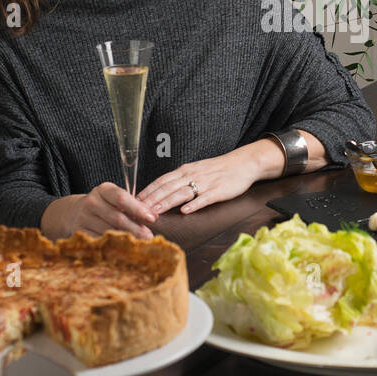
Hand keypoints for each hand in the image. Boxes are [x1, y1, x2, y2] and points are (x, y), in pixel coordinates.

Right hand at [51, 183, 157, 238]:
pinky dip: (114, 246)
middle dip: (136, 229)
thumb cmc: (104, 205)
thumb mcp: (115, 199)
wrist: (75, 212)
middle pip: (118, 218)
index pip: (121, 198)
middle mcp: (92, 202)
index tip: (153, 218)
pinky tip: (123, 249)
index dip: (138, 209)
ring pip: (110, 232)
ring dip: (127, 240)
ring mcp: (84, 218)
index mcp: (103, 190)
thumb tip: (152, 216)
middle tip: (150, 238)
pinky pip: (100, 241)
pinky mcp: (80, 233)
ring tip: (140, 244)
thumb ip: (132, 205)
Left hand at [137, 148, 265, 214]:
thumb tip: (161, 193)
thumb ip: (180, 180)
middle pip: (168, 187)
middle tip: (137, 210)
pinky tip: (185, 211)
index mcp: (185, 170)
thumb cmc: (218, 169)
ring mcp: (205, 183)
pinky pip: (204, 198)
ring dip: (167, 202)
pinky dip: (194, 204)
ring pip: (182, 193)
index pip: (161, 181)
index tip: (133, 201)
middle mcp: (192, 175)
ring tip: (155, 212)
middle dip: (151, 199)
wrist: (243, 163)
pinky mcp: (218, 190)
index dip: (147, 191)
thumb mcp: (195, 170)